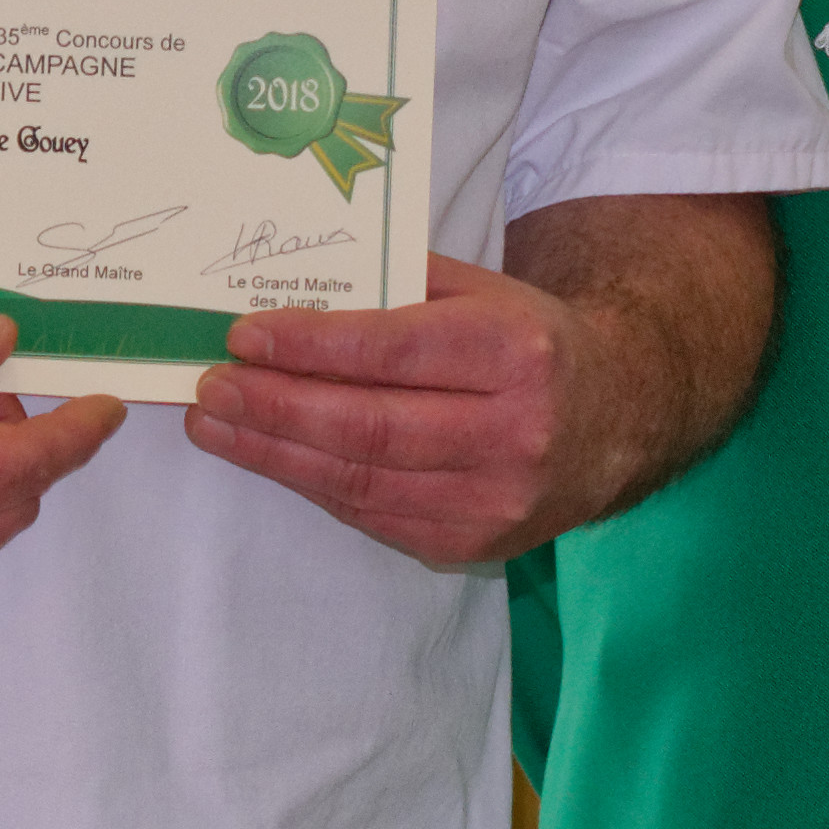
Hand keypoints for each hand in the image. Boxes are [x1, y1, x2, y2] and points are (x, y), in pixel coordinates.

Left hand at [194, 255, 614, 567]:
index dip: (310, 347)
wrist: (617, 419)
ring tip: (217, 424)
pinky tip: (274, 456)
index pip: (392, 351)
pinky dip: (315, 485)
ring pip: (360, 480)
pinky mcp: (472, 543)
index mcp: (515, 351)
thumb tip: (292, 289)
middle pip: (368, 425)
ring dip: (274, 453)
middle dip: (275, 406)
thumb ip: (401, 285)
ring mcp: (493, 499)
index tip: (244, 337)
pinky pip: (373, 514)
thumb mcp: (486, 292)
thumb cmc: (531, 344)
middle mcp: (512, 431)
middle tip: (211, 386)